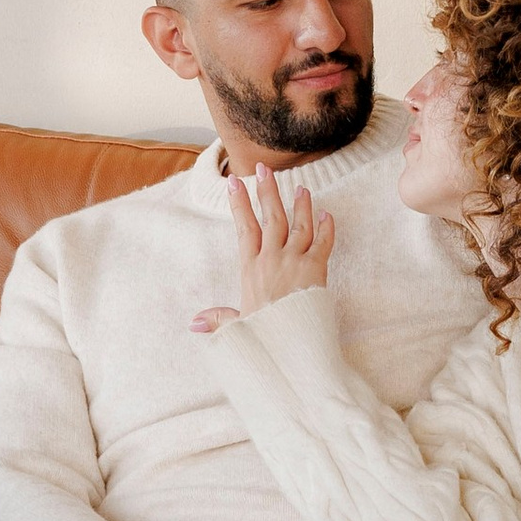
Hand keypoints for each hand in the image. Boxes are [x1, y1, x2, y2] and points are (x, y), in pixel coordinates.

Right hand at [192, 169, 335, 334]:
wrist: (291, 351)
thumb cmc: (265, 340)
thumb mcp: (237, 328)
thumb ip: (218, 320)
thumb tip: (194, 323)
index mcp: (251, 270)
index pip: (244, 229)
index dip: (239, 205)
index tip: (234, 183)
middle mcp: (272, 260)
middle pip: (271, 217)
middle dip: (267, 191)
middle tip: (264, 168)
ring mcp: (296, 263)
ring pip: (299, 224)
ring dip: (300, 204)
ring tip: (301, 187)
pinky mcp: (316, 270)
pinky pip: (324, 242)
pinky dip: (326, 227)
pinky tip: (326, 214)